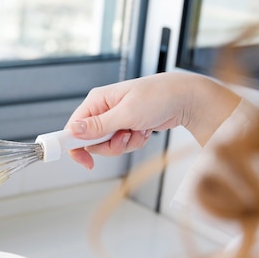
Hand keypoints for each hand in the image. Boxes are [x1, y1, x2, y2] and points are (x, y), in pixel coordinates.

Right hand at [66, 72, 240, 168]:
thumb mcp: (126, 113)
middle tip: (124, 136)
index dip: (74, 145)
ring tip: (138, 130)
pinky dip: (135, 142)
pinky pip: (122, 144)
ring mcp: (115, 119)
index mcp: (97, 101)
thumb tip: (73, 131)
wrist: (185, 98)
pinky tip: (145, 130)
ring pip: (108, 145)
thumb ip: (98, 125)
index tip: (83, 161)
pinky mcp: (126, 126)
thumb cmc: (158, 96)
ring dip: (125, 144)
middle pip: (91, 141)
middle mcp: (103, 109)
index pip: (74, 127)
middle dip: (110, 145)